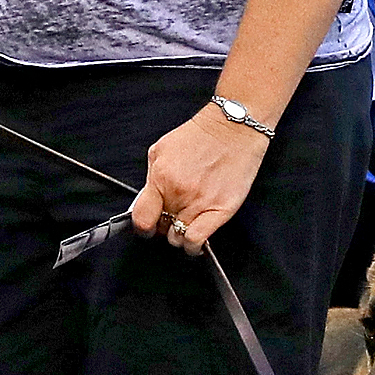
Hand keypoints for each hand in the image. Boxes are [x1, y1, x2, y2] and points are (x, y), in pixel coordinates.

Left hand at [130, 107, 267, 254]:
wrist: (232, 128)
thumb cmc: (199, 137)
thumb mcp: (160, 151)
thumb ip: (151, 180)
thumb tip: (145, 204)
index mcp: (161, 179)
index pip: (142, 219)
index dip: (143, 227)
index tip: (147, 226)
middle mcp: (179, 194)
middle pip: (161, 229)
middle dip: (164, 226)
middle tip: (172, 217)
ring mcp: (201, 204)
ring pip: (178, 239)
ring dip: (179, 235)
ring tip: (186, 223)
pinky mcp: (222, 210)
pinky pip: (198, 240)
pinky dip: (194, 246)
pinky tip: (195, 240)